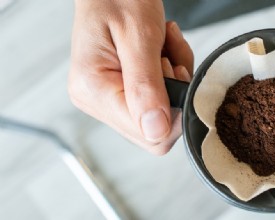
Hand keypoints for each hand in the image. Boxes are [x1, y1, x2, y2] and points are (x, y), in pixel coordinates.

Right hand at [68, 0, 193, 154]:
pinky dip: (168, 78)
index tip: (175, 72)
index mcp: (94, 90)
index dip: (173, 110)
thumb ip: (146, 86)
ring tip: (162, 50)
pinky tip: (160, 54)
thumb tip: (156, 130)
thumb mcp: (138, 36)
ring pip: (158, 115)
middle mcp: (96, 100)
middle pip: (153, 131)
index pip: (145, 132)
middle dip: (174, 96)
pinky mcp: (119, 92)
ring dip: (172, 83)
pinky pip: (155, 101)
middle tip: (169, 59)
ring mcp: (107, 98)